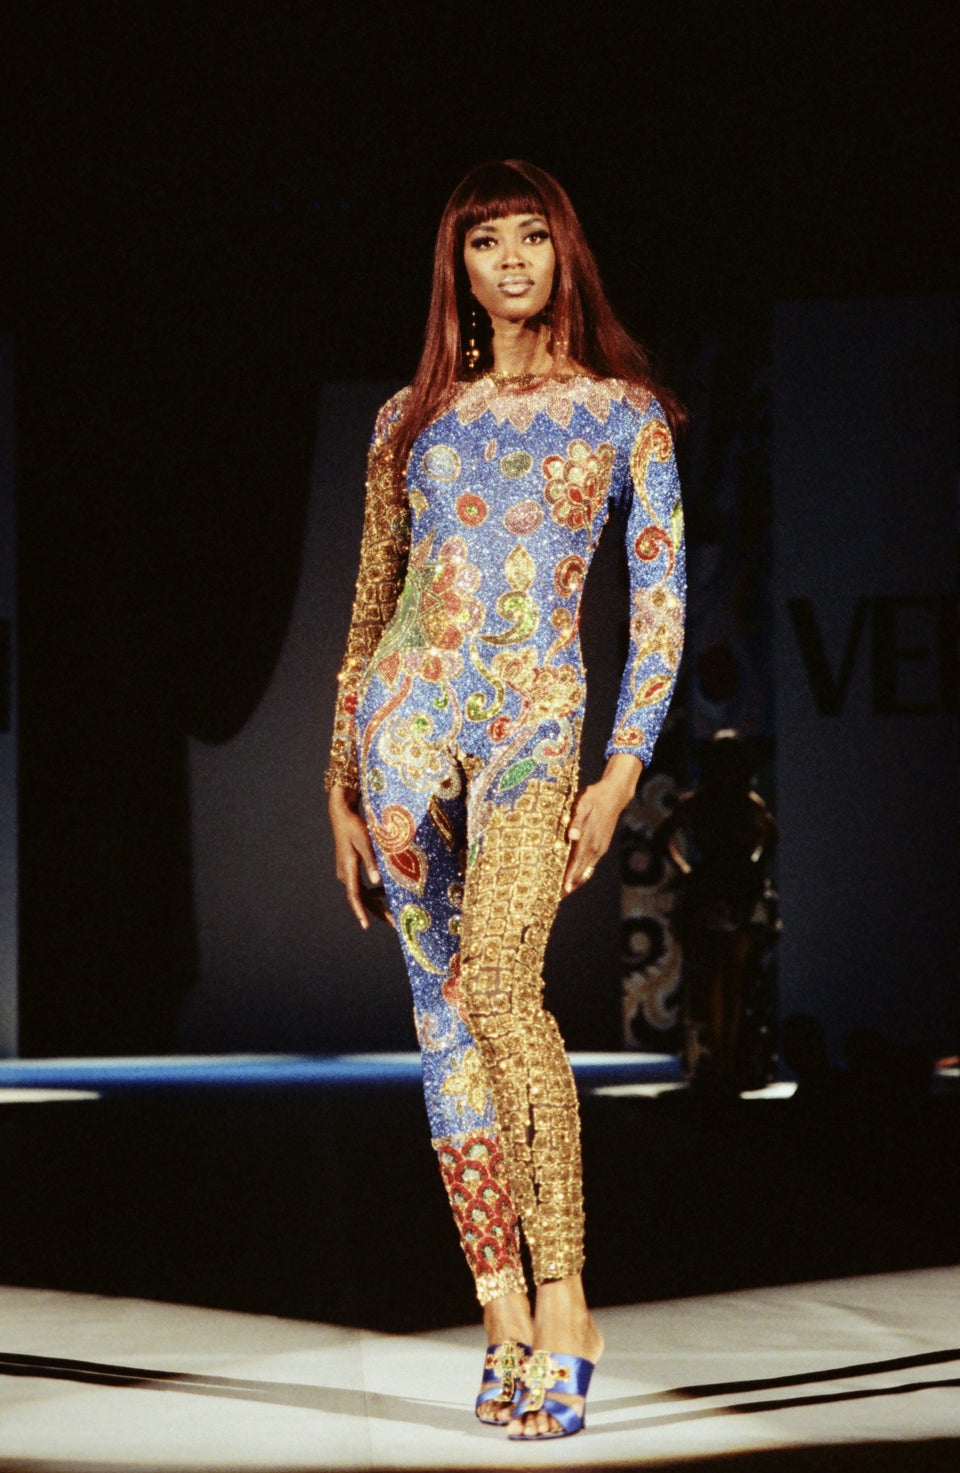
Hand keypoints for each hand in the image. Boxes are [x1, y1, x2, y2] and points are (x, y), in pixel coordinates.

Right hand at [328, 786, 392, 929]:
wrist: (342, 815)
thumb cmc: (355, 826)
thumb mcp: (365, 842)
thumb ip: (371, 862)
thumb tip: (377, 882)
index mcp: (348, 869)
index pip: (355, 896)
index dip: (361, 912)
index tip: (366, 926)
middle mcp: (346, 874)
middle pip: (361, 899)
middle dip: (376, 912)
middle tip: (394, 923)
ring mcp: (347, 872)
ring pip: (362, 894)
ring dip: (376, 904)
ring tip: (392, 914)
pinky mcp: (351, 868)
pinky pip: (362, 886)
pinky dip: (374, 892)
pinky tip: (385, 893)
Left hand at [563, 755, 642, 893]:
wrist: (615, 795)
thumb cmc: (595, 797)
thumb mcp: (583, 804)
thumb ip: (576, 820)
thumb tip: (572, 835)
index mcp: (588, 838)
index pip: (576, 862)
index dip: (568, 877)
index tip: (562, 890)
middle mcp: (595, 847)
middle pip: (581, 871)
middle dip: (570, 884)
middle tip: (557, 897)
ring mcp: (600, 848)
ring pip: (587, 869)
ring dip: (576, 881)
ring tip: (565, 892)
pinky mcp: (602, 846)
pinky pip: (591, 864)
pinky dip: (583, 872)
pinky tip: (576, 877)